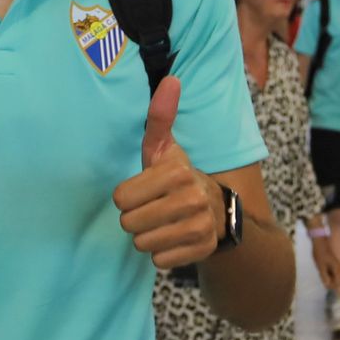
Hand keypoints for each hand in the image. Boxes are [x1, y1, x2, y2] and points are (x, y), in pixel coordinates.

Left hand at [113, 77, 221, 269]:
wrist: (218, 211)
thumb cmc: (177, 176)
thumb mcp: (164, 149)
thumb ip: (159, 117)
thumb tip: (171, 79)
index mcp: (177, 172)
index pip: (120, 198)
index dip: (127, 197)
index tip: (143, 191)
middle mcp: (191, 199)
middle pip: (128, 223)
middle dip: (134, 218)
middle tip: (152, 209)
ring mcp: (200, 227)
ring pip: (141, 244)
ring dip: (146, 237)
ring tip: (162, 223)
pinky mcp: (202, 250)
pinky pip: (159, 261)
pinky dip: (161, 254)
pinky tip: (173, 238)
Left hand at [309, 237, 339, 290]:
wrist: (320, 242)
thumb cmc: (320, 253)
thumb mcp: (320, 266)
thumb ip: (324, 276)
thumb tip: (327, 285)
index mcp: (338, 269)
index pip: (338, 283)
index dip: (331, 286)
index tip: (323, 283)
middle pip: (338, 280)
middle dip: (330, 282)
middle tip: (322, 277)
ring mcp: (338, 266)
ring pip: (335, 277)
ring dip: (329, 277)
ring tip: (322, 272)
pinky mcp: (335, 264)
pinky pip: (333, 272)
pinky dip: (328, 273)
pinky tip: (323, 269)